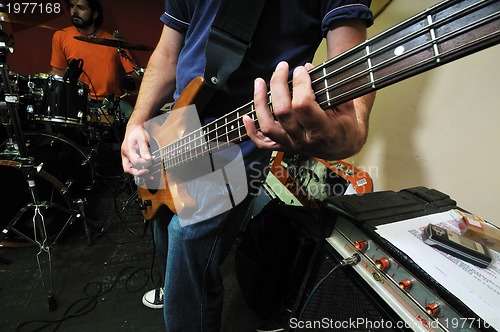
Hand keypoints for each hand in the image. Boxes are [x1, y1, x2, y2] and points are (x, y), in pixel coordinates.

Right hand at [121, 121, 152, 175]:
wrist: (134, 127)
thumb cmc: (137, 132)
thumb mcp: (142, 139)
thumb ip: (145, 150)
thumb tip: (148, 159)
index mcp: (127, 149)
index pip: (135, 161)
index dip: (144, 163)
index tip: (151, 161)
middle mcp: (125, 155)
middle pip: (128, 169)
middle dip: (139, 173)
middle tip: (149, 173)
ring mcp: (127, 157)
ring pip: (130, 169)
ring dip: (140, 174)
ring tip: (150, 176)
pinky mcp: (130, 158)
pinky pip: (133, 166)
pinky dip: (140, 170)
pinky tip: (148, 171)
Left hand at [244, 61, 369, 159]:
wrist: (342, 145)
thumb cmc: (345, 123)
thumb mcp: (345, 104)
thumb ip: (327, 87)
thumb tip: (305, 68)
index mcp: (323, 130)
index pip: (303, 105)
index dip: (300, 84)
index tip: (301, 70)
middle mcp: (304, 140)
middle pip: (282, 112)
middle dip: (279, 85)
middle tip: (282, 67)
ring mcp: (292, 145)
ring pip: (268, 126)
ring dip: (260, 103)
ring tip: (259, 82)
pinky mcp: (284, 147)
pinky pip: (263, 143)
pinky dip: (251, 131)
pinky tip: (246, 116)